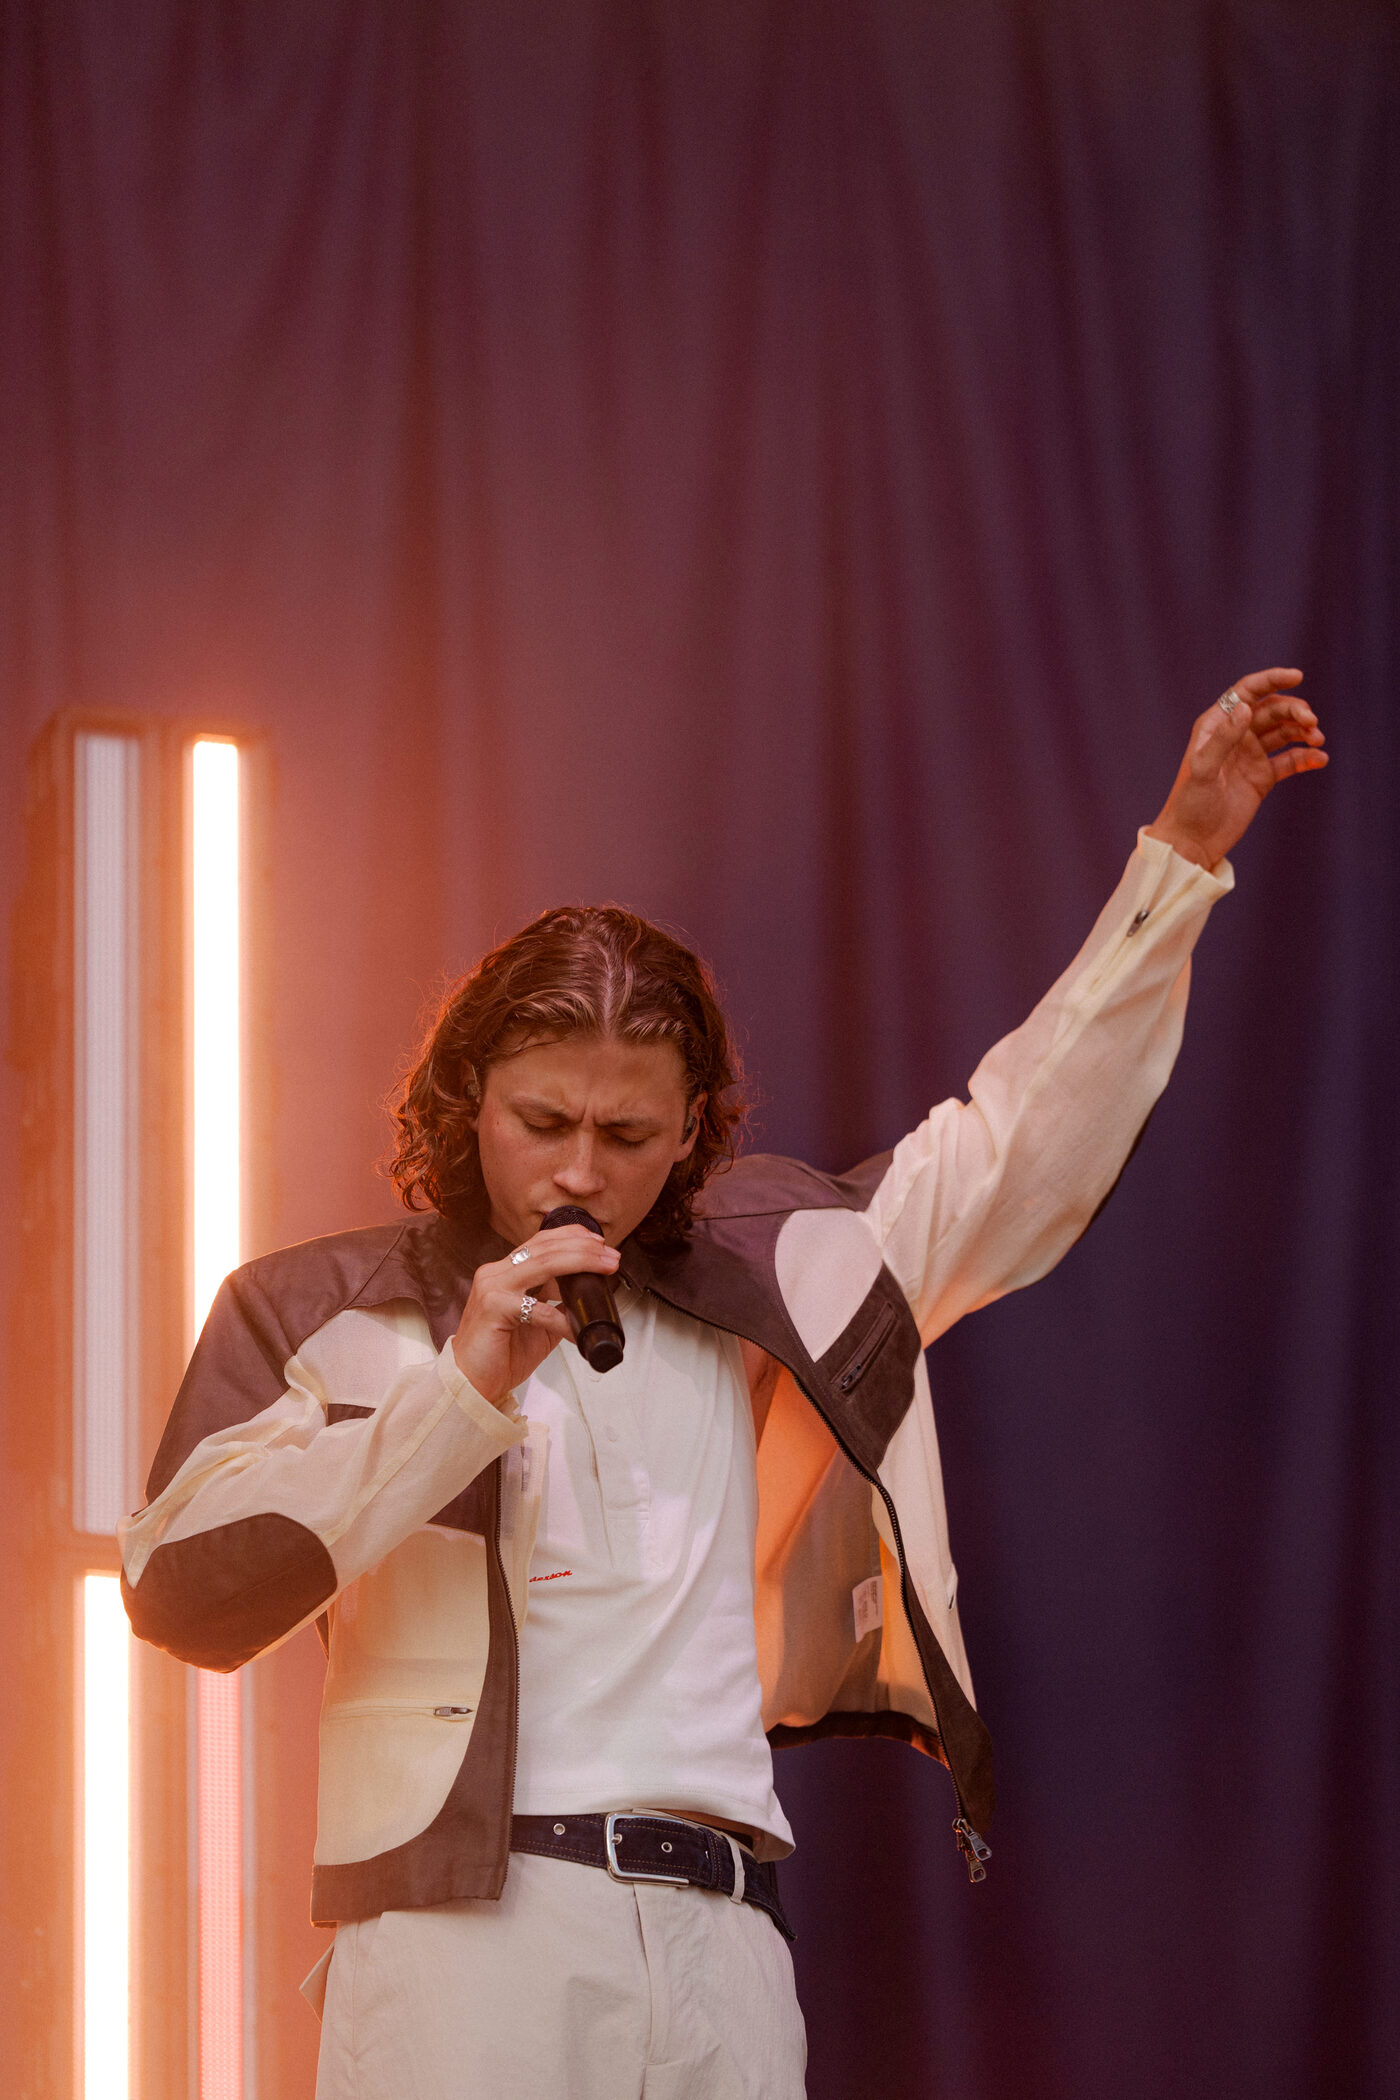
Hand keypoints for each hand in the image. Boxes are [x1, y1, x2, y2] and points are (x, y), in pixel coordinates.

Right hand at [451, 1225, 620, 1406]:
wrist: (470, 1382)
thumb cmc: (499, 1354)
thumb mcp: (535, 1323)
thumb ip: (555, 1305)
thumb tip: (585, 1297)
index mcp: (504, 1272)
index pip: (539, 1242)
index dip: (571, 1236)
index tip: (599, 1242)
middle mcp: (495, 1273)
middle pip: (545, 1247)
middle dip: (584, 1247)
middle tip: (611, 1255)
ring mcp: (493, 1288)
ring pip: (544, 1264)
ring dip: (580, 1262)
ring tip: (606, 1268)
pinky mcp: (494, 1308)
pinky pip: (539, 1309)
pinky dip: (563, 1319)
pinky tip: (578, 1330)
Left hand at [1145, 668, 1327, 869]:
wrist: (1192, 842)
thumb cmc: (1189, 804)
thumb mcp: (1203, 769)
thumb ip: (1223, 738)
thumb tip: (1246, 707)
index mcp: (1216, 725)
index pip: (1246, 692)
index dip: (1272, 680)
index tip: (1298, 676)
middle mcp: (1235, 735)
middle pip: (1272, 711)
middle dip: (1294, 711)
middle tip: (1312, 723)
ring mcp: (1250, 756)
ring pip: (1284, 733)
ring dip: (1303, 732)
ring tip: (1318, 739)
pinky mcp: (1262, 778)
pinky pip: (1290, 760)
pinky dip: (1306, 757)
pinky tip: (1319, 759)